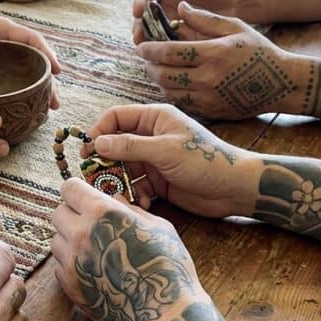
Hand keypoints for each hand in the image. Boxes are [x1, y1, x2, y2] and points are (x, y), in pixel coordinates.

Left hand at [0, 11, 60, 108]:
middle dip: (50, 81)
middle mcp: (11, 43)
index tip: (57, 71)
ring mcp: (9, 58)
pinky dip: (29, 95)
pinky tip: (33, 110)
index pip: (31, 39)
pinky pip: (21, 82)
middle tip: (56, 102)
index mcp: (3, 29)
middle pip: (38, 60)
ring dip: (43, 91)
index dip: (46, 53)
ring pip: (32, 74)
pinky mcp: (4, 72)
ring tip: (50, 109)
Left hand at [52, 178, 200, 320]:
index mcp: (102, 213)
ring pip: (56, 241)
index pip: (69, 188)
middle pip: (57, 213)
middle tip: (90, 225)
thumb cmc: (168, 266)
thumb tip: (115, 200)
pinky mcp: (70, 287)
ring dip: (69, 241)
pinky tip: (93, 271)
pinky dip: (71, 265)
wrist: (163, 313)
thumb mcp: (157, 227)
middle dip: (71, 215)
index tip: (85, 198)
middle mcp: (80, 235)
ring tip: (94, 250)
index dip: (78, 191)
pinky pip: (59, 267)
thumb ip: (130, 209)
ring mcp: (72, 263)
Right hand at [87, 104, 255, 218]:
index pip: (116, 117)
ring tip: (118, 195)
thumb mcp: (165, 151)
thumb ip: (130, 147)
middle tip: (94, 178)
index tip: (87, 151)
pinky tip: (142, 203)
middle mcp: (152, 136)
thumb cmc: (205, 161)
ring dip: (119, 182)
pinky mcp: (159, 181)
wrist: (233, 188)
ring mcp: (155, 159)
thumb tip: (97, 143)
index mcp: (155, 119)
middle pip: (116, 145)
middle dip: (104, 162)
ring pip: (124, 168)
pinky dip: (135, 194)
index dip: (98, 131)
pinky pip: (137, 185)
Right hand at [132, 0, 237, 43]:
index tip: (138, 10)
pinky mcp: (178, 38)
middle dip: (138, 26)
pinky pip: (166, 44)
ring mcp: (170, 23)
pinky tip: (160, 57)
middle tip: (137, 36)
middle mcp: (163, 5)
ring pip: (151, 32)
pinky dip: (161, 50)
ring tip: (145, 49)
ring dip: (146, 41)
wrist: (237, 4)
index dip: (139, 0)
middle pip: (143, 16)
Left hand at [135, 2, 304, 119]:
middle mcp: (207, 78)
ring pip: (169, 92)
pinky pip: (181, 103)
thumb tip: (180, 7)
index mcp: (213, 54)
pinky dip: (170, 93)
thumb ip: (205, 18)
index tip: (141, 45)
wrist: (282, 84)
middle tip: (145, 59)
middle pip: (163, 75)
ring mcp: (208, 98)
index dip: (150, 48)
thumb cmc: (259, 51)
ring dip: (157, 81)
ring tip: (155, 70)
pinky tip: (171, 84)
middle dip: (149, 66)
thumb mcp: (235, 27)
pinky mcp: (210, 111)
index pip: (169, 52)